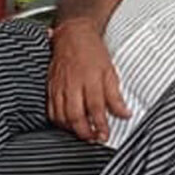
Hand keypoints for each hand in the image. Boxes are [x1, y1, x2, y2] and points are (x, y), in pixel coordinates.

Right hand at [45, 20, 129, 143]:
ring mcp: (59, 87)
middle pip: (75, 115)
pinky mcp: (50, 88)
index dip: (101, 125)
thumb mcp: (110, 71)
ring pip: (62, 116)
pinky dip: (59, 122)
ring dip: (72, 130)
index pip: (95, 107)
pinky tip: (68, 125)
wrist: (72, 36)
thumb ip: (116, 95)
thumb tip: (124, 113)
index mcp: (90, 79)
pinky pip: (51, 110)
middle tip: (94, 138)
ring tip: (84, 134)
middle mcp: (73, 85)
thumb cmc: (92, 51)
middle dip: (85, 132)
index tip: (106, 135)